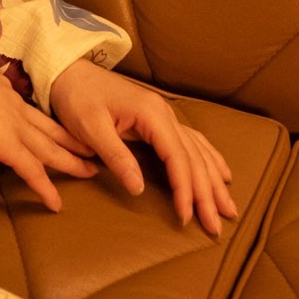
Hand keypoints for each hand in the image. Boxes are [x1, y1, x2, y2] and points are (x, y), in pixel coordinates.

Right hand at [0, 51, 99, 214]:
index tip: (57, 130)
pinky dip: (46, 189)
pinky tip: (55, 204)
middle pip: (52, 129)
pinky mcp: (8, 146)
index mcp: (5, 93)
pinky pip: (32, 171)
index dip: (46, 123)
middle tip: (91, 150)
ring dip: (72, 162)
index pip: (31, 111)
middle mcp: (16, 108)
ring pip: (51, 149)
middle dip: (73, 140)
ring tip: (90, 173)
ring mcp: (15, 128)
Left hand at [50, 60, 237, 237]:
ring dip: (214, 181)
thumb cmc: (76, 98)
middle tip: (216, 226)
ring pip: (198, 152)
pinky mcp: (158, 120)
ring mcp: (164, 116)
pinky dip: (209, 160)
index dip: (185, 189)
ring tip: (229, 208)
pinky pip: (192, 142)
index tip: (187, 217)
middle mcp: (165, 114)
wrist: (69, 72)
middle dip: (207, 194)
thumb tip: (139, 189)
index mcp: (151, 114)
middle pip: (194, 158)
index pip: (177, 158)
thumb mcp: (90, 128)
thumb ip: (117, 156)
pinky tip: (221, 174)